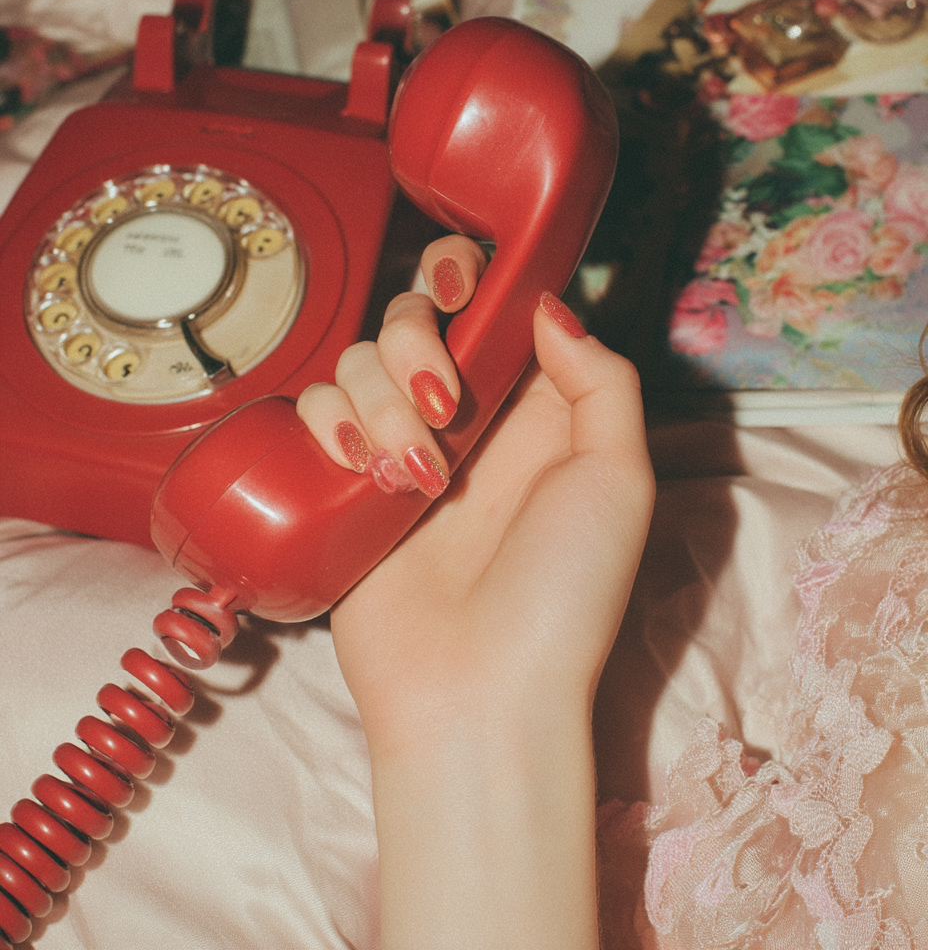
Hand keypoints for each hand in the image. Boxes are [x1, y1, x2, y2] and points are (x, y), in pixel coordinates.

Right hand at [297, 236, 653, 949]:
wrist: (476, 692)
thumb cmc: (562, 591)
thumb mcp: (618, 478)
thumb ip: (600, 378)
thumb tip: (547, 303)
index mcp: (535, 405)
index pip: (493, 304)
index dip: (470, 276)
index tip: (460, 288)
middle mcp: (466, 416)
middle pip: (414, 315)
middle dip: (417, 342)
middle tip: (444, 406)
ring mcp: (399, 446)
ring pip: (359, 358)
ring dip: (381, 402)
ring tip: (414, 477)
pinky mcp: (342, 482)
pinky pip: (316, 410)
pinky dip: (333, 427)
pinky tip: (362, 475)